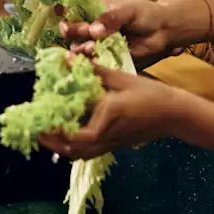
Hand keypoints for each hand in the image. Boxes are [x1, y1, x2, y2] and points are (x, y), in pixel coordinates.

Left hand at [39, 65, 185, 158]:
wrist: (174, 113)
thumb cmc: (150, 93)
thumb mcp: (122, 78)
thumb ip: (95, 71)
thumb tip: (68, 59)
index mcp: (109, 116)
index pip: (80, 135)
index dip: (60, 132)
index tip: (46, 122)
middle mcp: (108, 134)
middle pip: (76, 150)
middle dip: (55, 143)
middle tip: (39, 130)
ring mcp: (113, 143)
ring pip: (83, 154)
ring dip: (63, 148)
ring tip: (49, 134)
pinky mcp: (117, 145)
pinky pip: (92, 152)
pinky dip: (76, 148)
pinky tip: (70, 135)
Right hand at [61, 0, 178, 65]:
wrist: (164, 32)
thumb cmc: (147, 14)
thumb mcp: (129, 10)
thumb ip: (111, 17)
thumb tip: (93, 30)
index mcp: (95, 9)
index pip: (73, 11)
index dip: (66, 15)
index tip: (65, 21)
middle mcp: (93, 26)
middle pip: (73, 30)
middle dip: (74, 31)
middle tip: (84, 31)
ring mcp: (99, 42)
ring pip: (80, 46)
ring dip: (82, 47)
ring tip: (91, 46)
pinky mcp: (106, 57)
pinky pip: (93, 61)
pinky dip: (91, 60)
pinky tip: (94, 57)